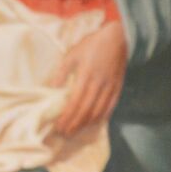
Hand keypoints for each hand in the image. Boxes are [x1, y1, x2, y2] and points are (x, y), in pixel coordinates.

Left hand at [50, 21, 126, 136]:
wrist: (118, 37)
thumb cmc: (92, 45)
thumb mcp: (72, 54)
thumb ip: (61, 72)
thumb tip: (52, 89)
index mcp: (86, 76)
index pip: (74, 103)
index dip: (66, 117)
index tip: (58, 126)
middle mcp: (99, 84)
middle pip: (85, 111)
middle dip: (74, 125)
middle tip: (65, 134)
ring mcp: (110, 87)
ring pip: (98, 112)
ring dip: (86, 124)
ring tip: (76, 131)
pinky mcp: (118, 87)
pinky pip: (110, 107)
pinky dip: (101, 117)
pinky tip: (93, 122)